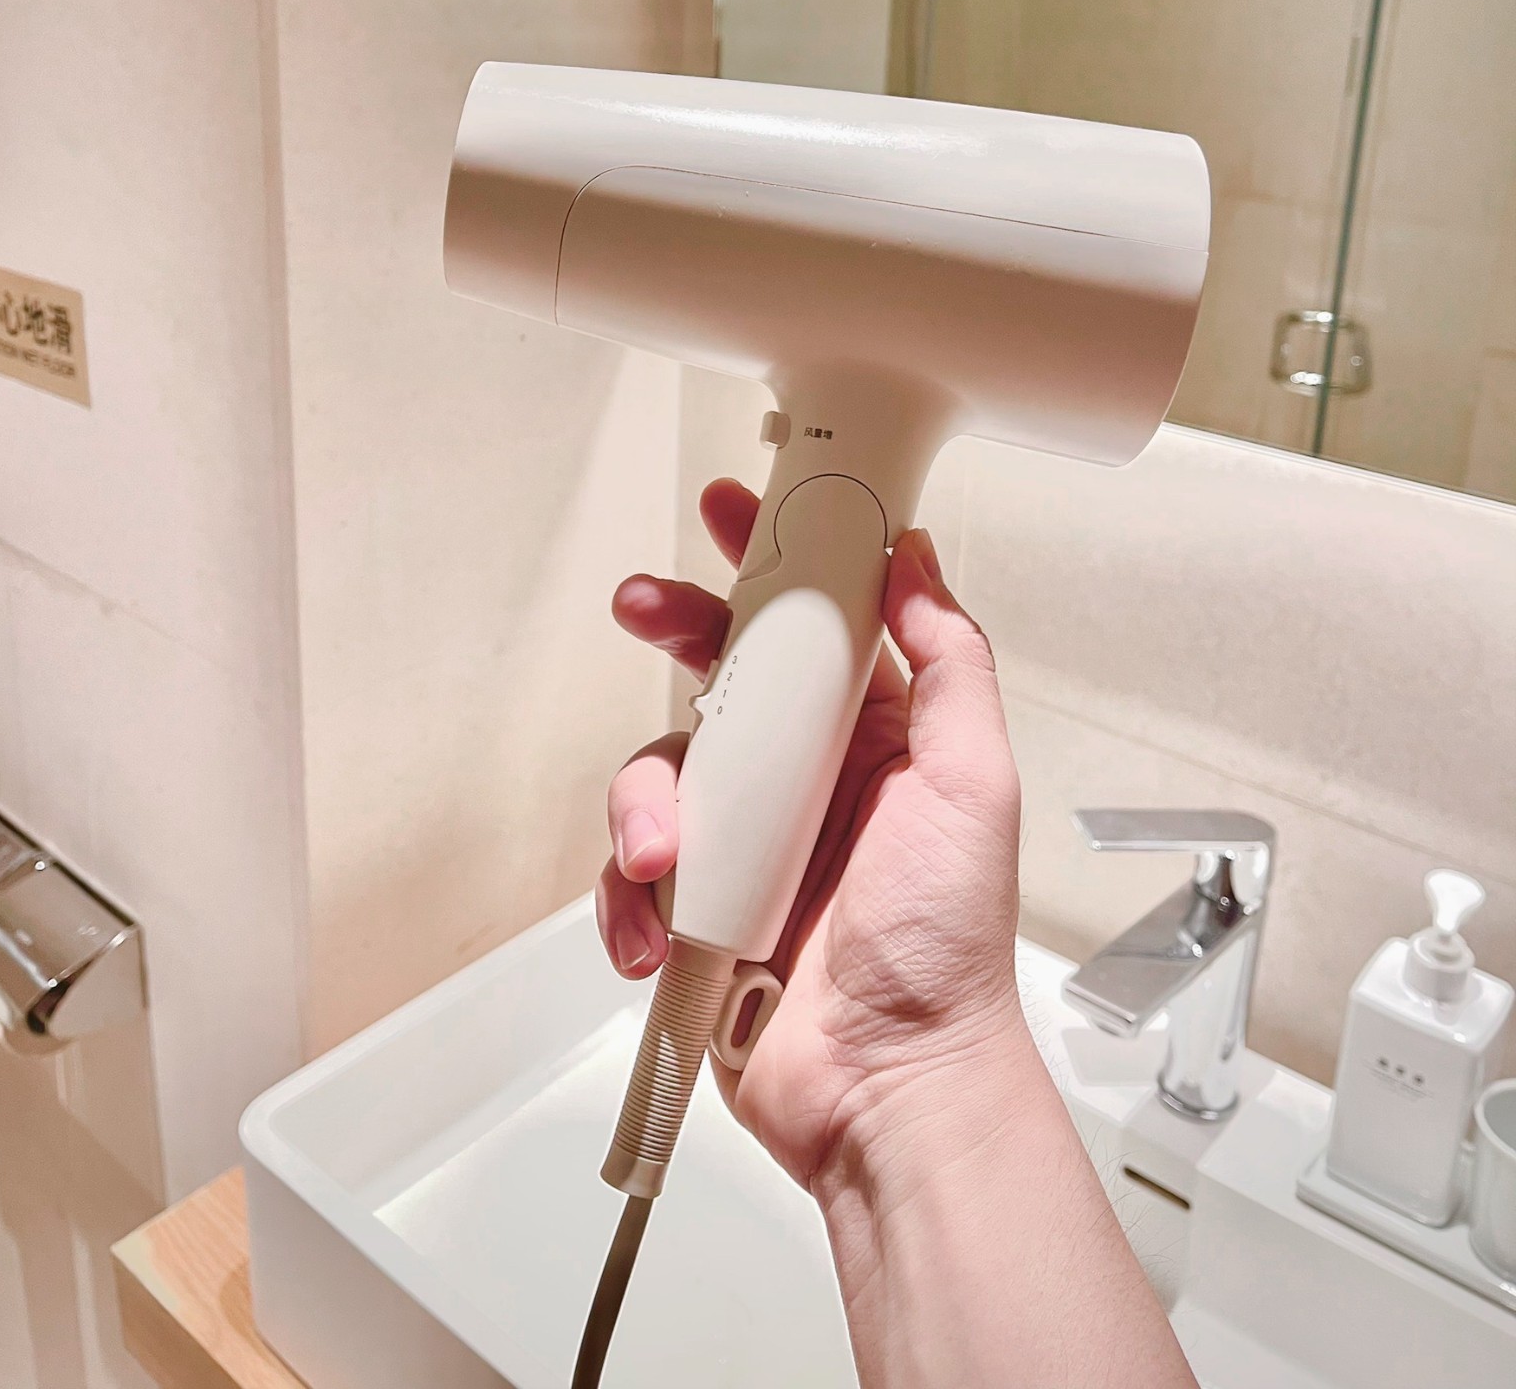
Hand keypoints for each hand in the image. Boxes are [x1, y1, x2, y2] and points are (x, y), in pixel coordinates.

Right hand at [597, 478, 1029, 1191]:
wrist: (892, 1088)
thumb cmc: (946, 946)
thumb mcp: (971, 783)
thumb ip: (947, 663)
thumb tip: (916, 558)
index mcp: (873, 738)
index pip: (816, 626)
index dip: (774, 563)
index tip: (735, 510)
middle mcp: (804, 779)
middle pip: (721, 678)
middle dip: (675, 633)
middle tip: (640, 604)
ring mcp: (745, 843)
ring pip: (661, 774)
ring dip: (648, 805)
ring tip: (671, 857)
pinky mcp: (696, 909)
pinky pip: (631, 873)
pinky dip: (627, 897)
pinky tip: (656, 933)